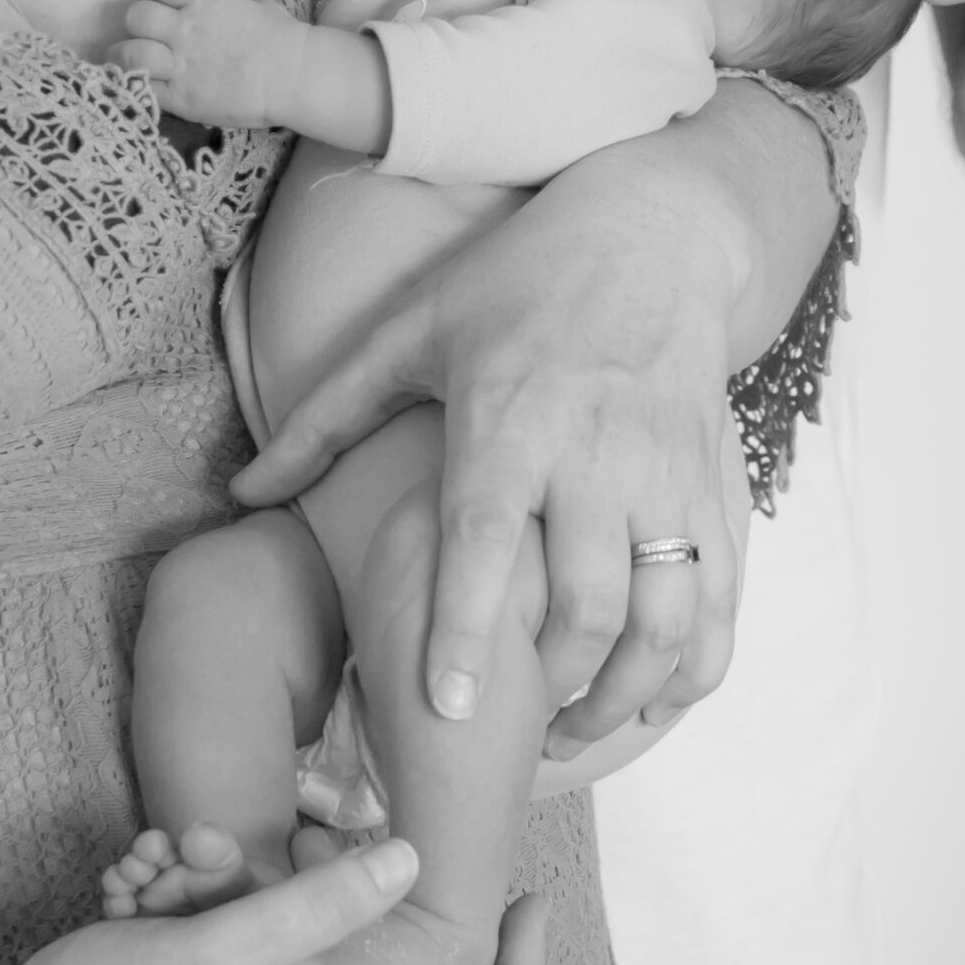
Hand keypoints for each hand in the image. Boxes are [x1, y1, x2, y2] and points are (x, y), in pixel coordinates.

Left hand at [111, 0, 306, 126]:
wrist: (295, 76)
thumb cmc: (283, 37)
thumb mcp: (256, 2)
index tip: (170, 4)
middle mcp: (185, 28)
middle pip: (136, 15)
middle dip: (142, 23)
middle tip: (153, 35)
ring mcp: (180, 64)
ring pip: (127, 52)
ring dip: (128, 54)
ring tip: (137, 60)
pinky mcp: (180, 98)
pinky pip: (140, 88)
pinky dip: (137, 86)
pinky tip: (143, 84)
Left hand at [231, 145, 750, 747]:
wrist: (655, 234)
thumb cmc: (518, 282)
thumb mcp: (412, 331)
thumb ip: (327, 420)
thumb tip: (242, 496)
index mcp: (512, 418)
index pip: (487, 539)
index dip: (466, 628)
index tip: (446, 709)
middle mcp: (598, 454)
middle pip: (585, 603)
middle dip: (550, 686)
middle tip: (511, 729)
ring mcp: (669, 474)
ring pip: (665, 618)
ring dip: (624, 695)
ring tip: (574, 730)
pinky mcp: (719, 485)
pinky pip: (722, 600)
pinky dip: (697, 667)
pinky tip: (655, 698)